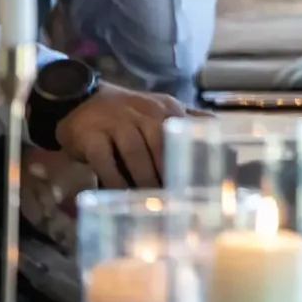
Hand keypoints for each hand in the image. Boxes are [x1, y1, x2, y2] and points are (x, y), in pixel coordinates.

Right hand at [54, 83, 198, 188]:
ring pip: (135, 152)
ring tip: (149, 200)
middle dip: (168, 172)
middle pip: (161, 144)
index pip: (184, 132)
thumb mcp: (159, 112)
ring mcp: (116, 121)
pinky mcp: (91, 134)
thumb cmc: (127, 115)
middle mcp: (143, 111)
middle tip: (174, 198)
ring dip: (143, 178)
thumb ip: (186, 121)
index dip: (190, 157)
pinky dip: (114, 179)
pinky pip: (104, 160)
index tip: (197, 181)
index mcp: (165, 108)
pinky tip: (120, 194)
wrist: (80, 101)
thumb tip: (221, 133)